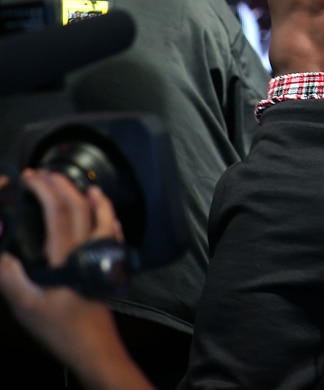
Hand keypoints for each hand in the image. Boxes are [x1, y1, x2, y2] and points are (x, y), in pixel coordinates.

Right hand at [0, 170, 148, 389]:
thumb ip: (10, 275)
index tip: (29, 177)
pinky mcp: (108, 265)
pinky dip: (108, 216)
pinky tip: (105, 213)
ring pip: (101, 216)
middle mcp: (89, 248)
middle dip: (62, 185)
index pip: (58, 210)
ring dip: (90, 197)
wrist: (94, 347)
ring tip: (80, 184)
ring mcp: (103, 255)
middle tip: (43, 174)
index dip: (44, 188)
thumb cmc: (60, 327)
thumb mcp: (26, 305)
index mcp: (67, 254)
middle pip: (80, 206)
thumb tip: (1, 252)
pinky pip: (112, 233)